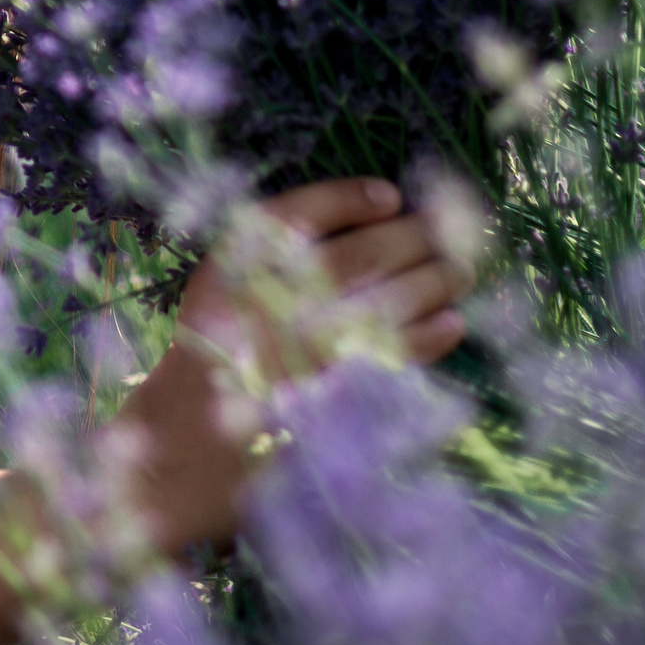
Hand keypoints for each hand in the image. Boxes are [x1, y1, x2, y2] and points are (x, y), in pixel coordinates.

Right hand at [122, 177, 474, 550]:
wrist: (184, 448)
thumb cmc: (209, 360)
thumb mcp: (219, 288)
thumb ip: (271, 253)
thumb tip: (368, 222)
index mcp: (234, 269)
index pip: (300, 213)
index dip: (350, 198)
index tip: (390, 196)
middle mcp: (270, 301)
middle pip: (360, 253)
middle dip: (415, 237)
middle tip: (448, 231)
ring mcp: (306, 351)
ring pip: (389, 300)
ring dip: (435, 280)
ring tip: (459, 271)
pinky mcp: (335, 397)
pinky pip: (398, 356)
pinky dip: (431, 336)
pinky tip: (451, 322)